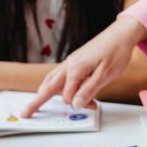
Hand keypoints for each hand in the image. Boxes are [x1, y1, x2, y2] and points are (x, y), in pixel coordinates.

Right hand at [21, 16, 146, 115]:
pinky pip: (59, 74)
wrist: (121, 33)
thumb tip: (76, 104)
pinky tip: (58, 89)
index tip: (92, 106)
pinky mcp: (75, 60)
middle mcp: (69, 64)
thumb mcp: (106, 74)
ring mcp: (70, 61)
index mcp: (76, 69)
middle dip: (36, 100)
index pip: (67, 95)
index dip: (77, 104)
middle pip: (48, 86)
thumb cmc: (116, 52)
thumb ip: (89, 90)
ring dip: (45, 92)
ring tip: (37, 103)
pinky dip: (56, 85)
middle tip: (25, 112)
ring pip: (52, 79)